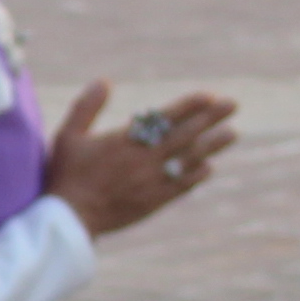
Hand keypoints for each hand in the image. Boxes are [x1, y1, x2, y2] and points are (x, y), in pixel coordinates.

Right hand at [45, 80, 239, 236]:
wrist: (70, 219)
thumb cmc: (67, 175)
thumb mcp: (68, 136)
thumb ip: (86, 107)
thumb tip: (104, 81)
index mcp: (126, 140)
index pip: (165, 117)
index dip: (189, 106)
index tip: (209, 96)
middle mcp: (144, 159)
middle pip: (185, 134)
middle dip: (211, 118)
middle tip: (232, 105)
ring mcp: (152, 181)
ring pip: (189, 159)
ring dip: (212, 145)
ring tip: (232, 133)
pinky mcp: (154, 201)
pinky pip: (182, 186)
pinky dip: (197, 175)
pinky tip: (208, 167)